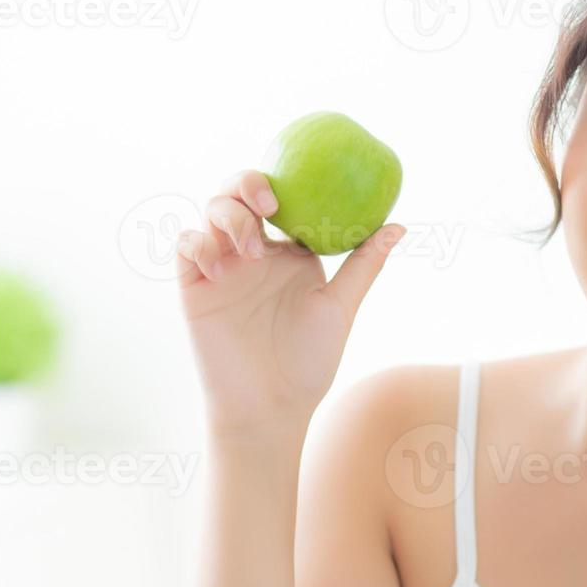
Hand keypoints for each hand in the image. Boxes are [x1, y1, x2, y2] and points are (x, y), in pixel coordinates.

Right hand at [175, 168, 405, 434]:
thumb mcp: (340, 309)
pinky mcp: (193, 286)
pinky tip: (221, 267)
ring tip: (251, 247)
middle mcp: (251, 253)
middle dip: (247, 182)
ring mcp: (220, 266)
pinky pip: (186, 246)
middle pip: (238, 194)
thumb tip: (400, 227)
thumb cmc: (308, 362)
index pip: (279, 199)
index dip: (285, 180)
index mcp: (286, 252)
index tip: (303, 181)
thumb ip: (364, 265)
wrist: (270, 407)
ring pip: (210, 212)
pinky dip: (199, 243)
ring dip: (227, 215)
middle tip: (268, 202)